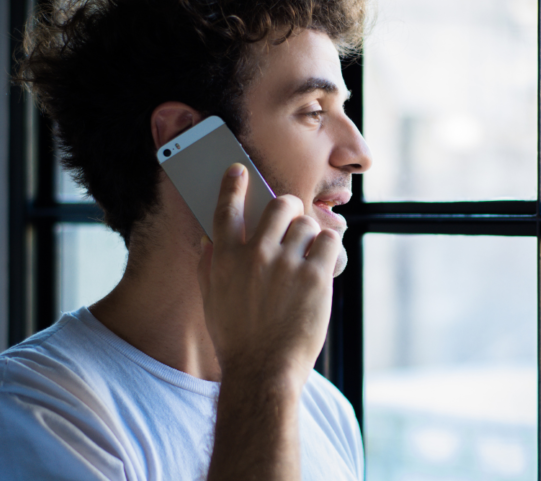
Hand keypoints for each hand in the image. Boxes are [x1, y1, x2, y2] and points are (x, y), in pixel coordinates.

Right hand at [197, 163, 340, 387]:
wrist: (263, 370)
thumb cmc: (237, 338)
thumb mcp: (212, 300)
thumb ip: (210, 265)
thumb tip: (211, 238)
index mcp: (225, 258)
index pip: (226, 208)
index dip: (233, 185)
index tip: (238, 170)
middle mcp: (255, 254)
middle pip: (280, 205)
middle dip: (290, 208)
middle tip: (293, 218)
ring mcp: (286, 264)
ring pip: (307, 224)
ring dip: (310, 235)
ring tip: (307, 255)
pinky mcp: (315, 276)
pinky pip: (330, 241)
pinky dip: (328, 248)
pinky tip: (323, 262)